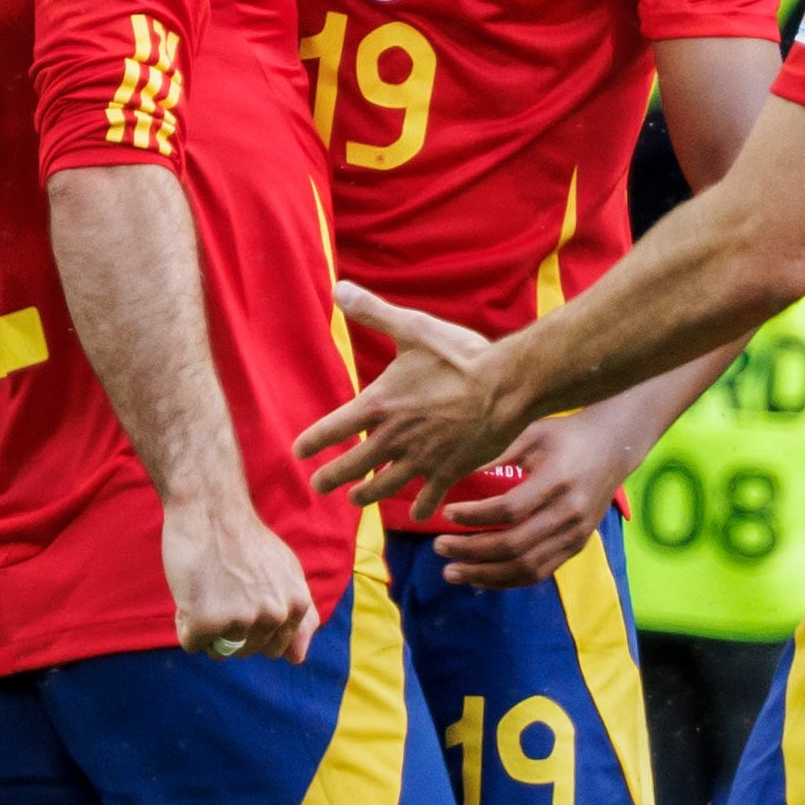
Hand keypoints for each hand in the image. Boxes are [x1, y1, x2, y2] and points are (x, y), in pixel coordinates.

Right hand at [163, 493, 318, 660]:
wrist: (209, 508)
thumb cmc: (242, 539)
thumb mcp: (285, 572)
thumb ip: (298, 616)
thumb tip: (296, 660)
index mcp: (297, 604)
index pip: (276, 648)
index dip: (253, 626)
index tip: (243, 596)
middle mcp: (275, 615)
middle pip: (245, 651)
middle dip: (229, 628)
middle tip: (221, 586)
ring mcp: (243, 620)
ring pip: (218, 650)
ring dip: (205, 626)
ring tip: (206, 587)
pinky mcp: (208, 621)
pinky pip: (191, 644)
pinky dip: (185, 624)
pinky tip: (190, 592)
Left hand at [296, 284, 518, 518]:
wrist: (505, 386)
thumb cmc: (459, 356)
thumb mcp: (412, 329)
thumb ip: (374, 313)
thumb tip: (339, 288)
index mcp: (380, 405)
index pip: (334, 428)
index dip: (313, 441)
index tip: (299, 452)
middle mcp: (394, 438)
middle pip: (353, 464)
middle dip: (332, 477)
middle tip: (317, 486)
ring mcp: (421, 458)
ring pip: (385, 485)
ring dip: (367, 494)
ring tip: (357, 499)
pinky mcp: (449, 471)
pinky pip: (430, 495)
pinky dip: (422, 507)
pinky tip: (419, 516)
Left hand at [432, 411, 635, 589]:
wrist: (613, 448)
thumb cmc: (566, 435)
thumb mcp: (532, 432)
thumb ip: (496, 454)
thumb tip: (452, 472)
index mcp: (558, 481)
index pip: (510, 509)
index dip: (475, 516)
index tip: (447, 513)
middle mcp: (569, 514)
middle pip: (515, 545)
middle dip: (471, 550)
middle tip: (439, 547)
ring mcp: (575, 535)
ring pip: (526, 568)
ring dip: (485, 574)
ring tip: (451, 571)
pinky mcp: (576, 547)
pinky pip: (539, 573)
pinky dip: (506, 580)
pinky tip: (480, 578)